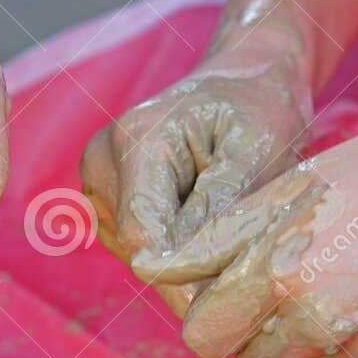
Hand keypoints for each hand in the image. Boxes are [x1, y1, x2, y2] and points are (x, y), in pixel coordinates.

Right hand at [79, 2, 310, 315]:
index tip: (235, 276)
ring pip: (138, 255)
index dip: (187, 270)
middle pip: (138, 250)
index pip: (143, 236)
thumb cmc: (259, 109)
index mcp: (135, 141)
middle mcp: (102, 163)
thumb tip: (179, 265)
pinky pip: (140, 247)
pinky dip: (176, 246)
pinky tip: (202, 217)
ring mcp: (98, 183)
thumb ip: (216, 208)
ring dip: (185, 255)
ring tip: (221, 215)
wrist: (244, 82)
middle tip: (243, 238)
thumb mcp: (256, 152)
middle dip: (191, 261)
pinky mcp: (106, 201)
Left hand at [142, 79, 357, 357]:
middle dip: (261, 338)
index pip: (202, 337)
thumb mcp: (288, 191)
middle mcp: (323, 320)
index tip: (235, 298)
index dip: (215, 317)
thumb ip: (212, 242)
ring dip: (310, 352)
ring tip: (344, 297)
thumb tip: (145, 270)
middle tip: (296, 293)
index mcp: (279, 272)